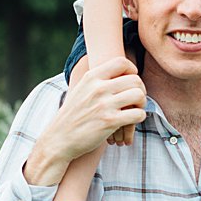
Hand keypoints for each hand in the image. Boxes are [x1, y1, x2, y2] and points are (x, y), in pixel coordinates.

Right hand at [23, 57, 146, 185]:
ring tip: (135, 109)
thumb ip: (98, 80)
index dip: (132, 70)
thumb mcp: (81, 89)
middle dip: (140, 89)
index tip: (130, 81)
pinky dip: (139, 117)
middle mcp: (98, 88)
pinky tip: (131, 120)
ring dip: (142, 103)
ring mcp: (103, 105)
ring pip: (139, 95)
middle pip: (135, 80)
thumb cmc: (73, 115)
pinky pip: (138, 114)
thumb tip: (122, 71)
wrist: (59, 138)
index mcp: (91, 77)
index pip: (121, 62)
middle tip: (135, 99)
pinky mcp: (109, 122)